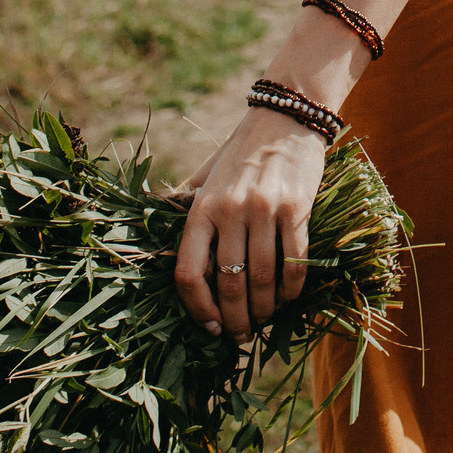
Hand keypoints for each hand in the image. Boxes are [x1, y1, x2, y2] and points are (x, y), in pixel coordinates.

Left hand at [173, 105, 325, 338]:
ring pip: (261, 279)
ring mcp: (263, 209)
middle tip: (241, 336)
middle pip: (229, 283)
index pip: (189, 272)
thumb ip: (186, 201)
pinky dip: (292, 289)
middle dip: (235, 320)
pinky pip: (294, 261)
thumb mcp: (206, 173)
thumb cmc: (242, 149)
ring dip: (264, 310)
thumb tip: (156, 222)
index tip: (209, 326)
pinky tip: (289, 298)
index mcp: (201, 207)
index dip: (197, 308)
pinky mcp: (296, 207)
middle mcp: (229, 210)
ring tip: (265, 321)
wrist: (286, 116)